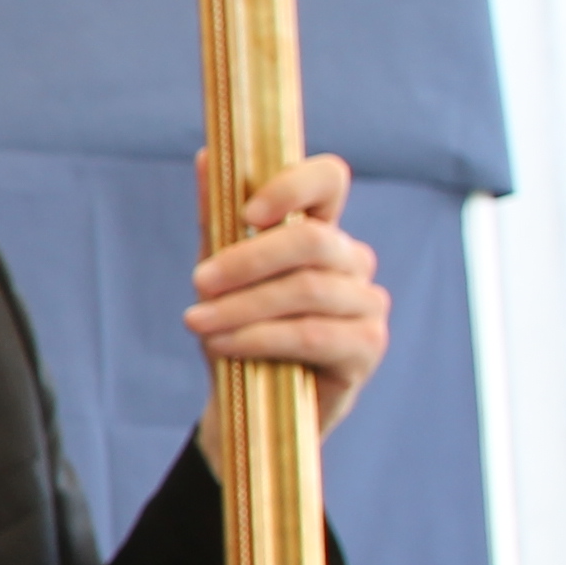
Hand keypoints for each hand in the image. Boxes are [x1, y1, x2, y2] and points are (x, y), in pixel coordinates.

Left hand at [188, 152, 390, 465]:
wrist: (247, 408)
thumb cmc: (239, 331)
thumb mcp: (220, 274)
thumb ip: (217, 218)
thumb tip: (205, 156)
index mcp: (322, 230)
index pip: (330, 179)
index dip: (294, 183)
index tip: (249, 209)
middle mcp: (353, 260)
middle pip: (312, 240)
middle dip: (247, 260)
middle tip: (198, 282)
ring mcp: (367, 304)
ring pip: (306, 290)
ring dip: (242, 306)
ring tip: (198, 322)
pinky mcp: (367, 347)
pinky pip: (312, 334)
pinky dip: (259, 337)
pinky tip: (223, 345)